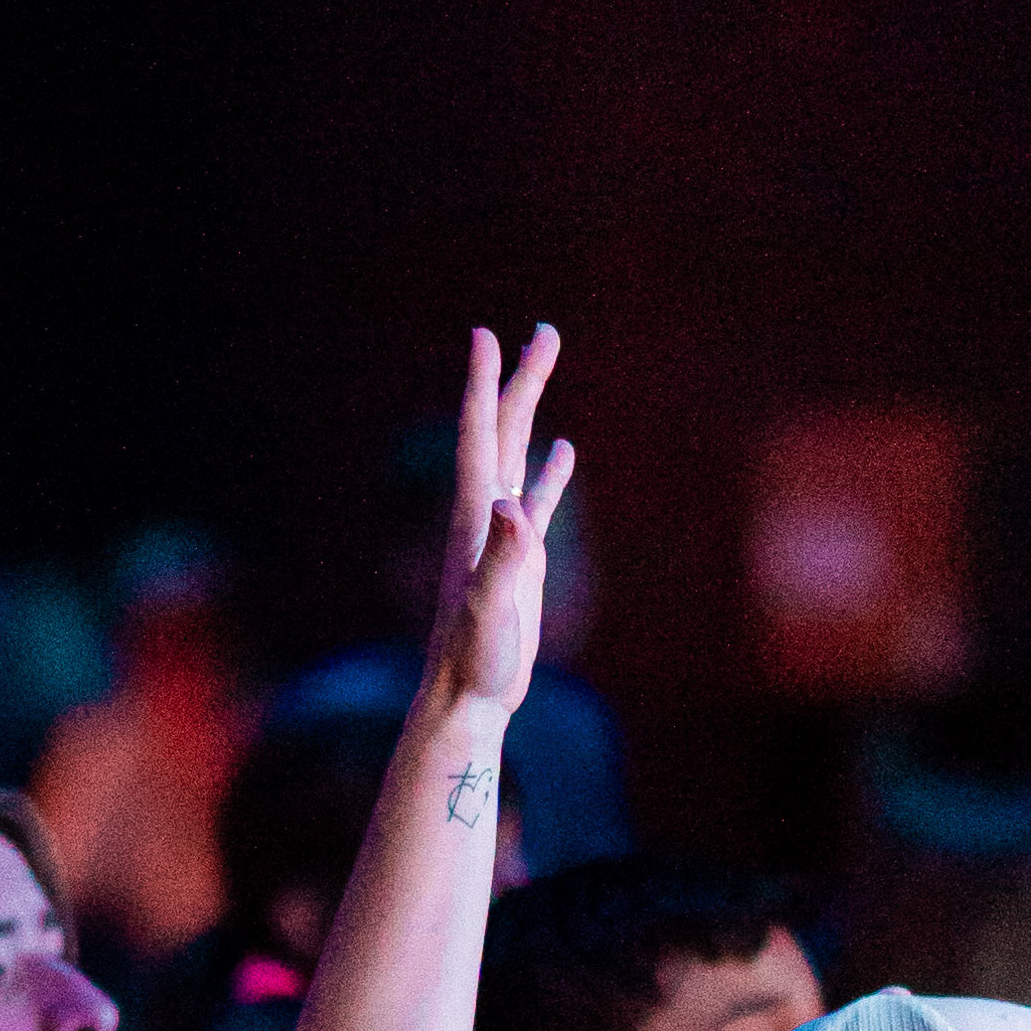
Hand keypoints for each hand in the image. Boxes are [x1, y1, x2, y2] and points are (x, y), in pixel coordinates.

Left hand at [424, 323, 572, 717]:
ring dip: (532, 410)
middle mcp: (485, 516)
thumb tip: (513, 507)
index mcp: (475, 517)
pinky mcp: (522, 561)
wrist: (467, 699)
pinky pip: (538, 502)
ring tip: (546, 364)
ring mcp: (503, 536)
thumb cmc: (474, 660)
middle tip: (546, 331)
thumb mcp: (490, 607)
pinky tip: (563, 450)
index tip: (486, 334)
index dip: (482, 385)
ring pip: (520, 456)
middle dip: (522, 379)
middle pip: (504, 431)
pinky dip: (550, 473)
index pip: (478, 435)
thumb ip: (502, 557)